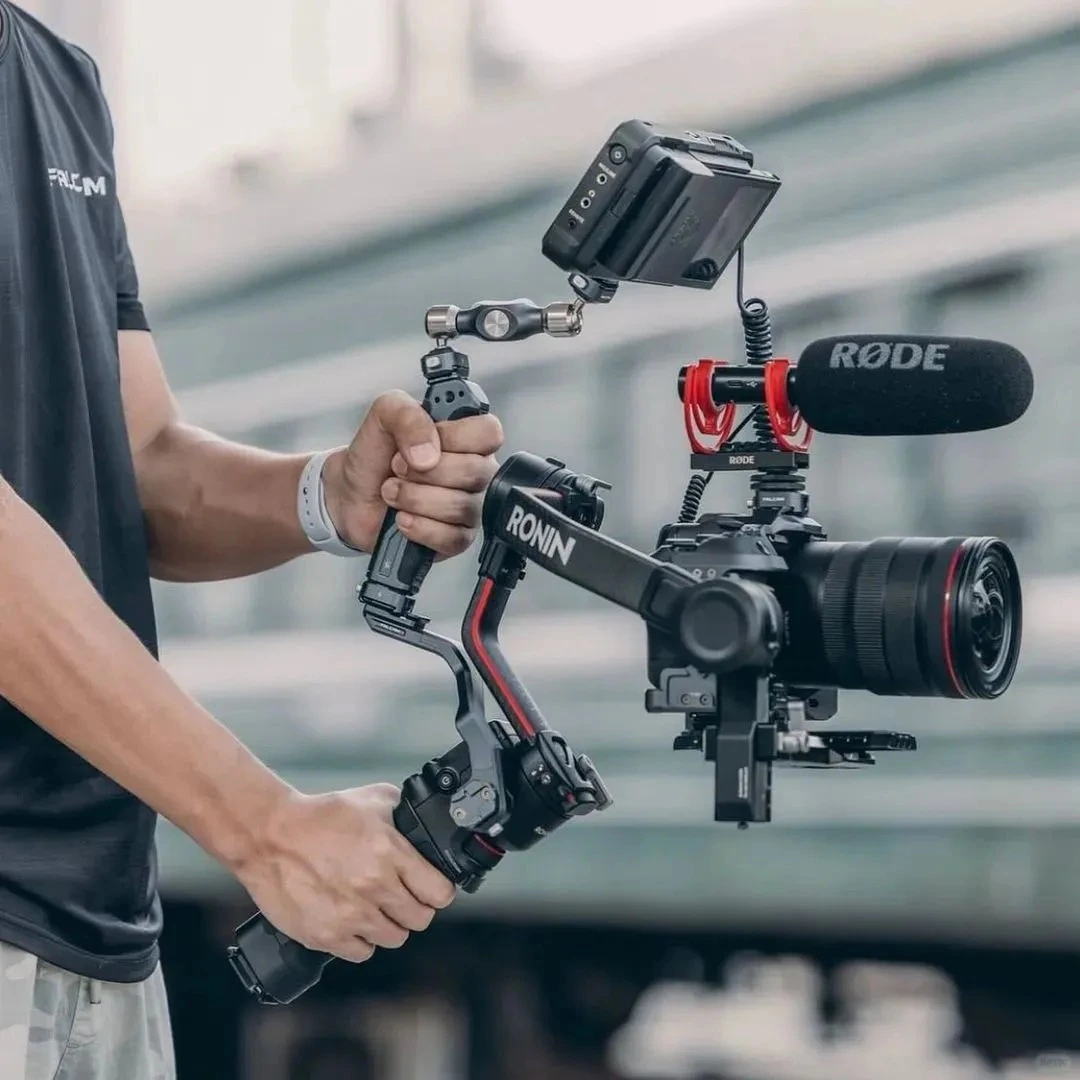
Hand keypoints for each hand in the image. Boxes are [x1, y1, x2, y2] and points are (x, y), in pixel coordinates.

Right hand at [236, 783, 455, 961]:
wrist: (269, 835)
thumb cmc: (319, 816)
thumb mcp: (372, 799)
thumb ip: (404, 813)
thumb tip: (424, 824)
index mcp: (389, 853)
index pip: (439, 892)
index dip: (438, 890)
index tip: (431, 887)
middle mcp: (374, 887)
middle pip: (420, 918)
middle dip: (415, 907)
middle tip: (402, 896)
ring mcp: (350, 915)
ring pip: (394, 938)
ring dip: (389, 924)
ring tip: (375, 907)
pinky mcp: (326, 935)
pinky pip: (362, 952)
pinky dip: (361, 940)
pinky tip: (353, 920)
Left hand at [323, 391, 503, 556]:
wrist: (350, 494)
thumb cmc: (374, 454)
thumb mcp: (384, 414)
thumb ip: (409, 415)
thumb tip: (429, 452)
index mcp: (467, 438)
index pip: (489, 433)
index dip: (456, 437)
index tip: (428, 440)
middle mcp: (475, 472)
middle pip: (474, 472)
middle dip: (425, 472)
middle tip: (398, 468)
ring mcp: (469, 508)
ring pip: (460, 506)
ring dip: (415, 498)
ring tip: (392, 492)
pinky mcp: (457, 539)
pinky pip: (452, 537)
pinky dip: (419, 527)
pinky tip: (402, 518)